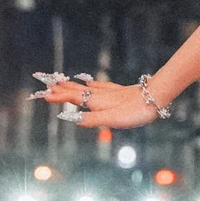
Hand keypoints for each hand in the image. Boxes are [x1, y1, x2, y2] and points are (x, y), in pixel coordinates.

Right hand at [31, 72, 158, 128]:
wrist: (156, 97)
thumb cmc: (135, 111)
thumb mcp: (112, 120)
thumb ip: (92, 119)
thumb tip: (70, 118)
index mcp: (96, 101)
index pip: (72, 97)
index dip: (58, 96)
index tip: (43, 94)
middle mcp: (100, 94)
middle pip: (76, 89)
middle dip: (60, 87)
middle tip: (44, 82)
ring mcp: (109, 91)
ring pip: (85, 86)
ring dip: (71, 84)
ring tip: (60, 80)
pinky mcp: (118, 91)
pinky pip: (99, 85)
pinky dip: (89, 83)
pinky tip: (89, 81)